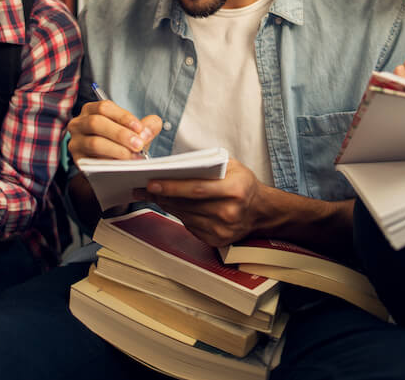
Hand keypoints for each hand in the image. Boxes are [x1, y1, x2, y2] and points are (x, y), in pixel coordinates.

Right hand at [68, 100, 161, 161]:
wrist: (108, 166)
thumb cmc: (120, 144)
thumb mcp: (134, 133)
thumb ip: (146, 126)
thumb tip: (153, 124)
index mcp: (91, 110)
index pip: (104, 107)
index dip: (123, 117)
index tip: (139, 128)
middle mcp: (79, 124)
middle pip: (96, 122)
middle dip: (120, 134)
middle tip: (138, 144)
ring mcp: (76, 142)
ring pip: (93, 142)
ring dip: (116, 149)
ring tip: (132, 156)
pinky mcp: (77, 160)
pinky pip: (91, 160)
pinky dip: (108, 162)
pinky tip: (121, 165)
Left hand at [133, 158, 265, 247]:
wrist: (260, 210)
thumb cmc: (243, 184)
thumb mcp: (232, 166)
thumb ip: (208, 165)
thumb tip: (176, 167)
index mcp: (235, 189)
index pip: (197, 189)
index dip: (172, 187)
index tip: (152, 183)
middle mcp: (229, 212)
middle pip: (188, 204)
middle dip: (162, 195)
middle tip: (144, 187)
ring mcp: (223, 229)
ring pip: (185, 216)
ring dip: (166, 205)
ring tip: (153, 194)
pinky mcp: (216, 240)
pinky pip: (190, 226)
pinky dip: (178, 215)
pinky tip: (170, 205)